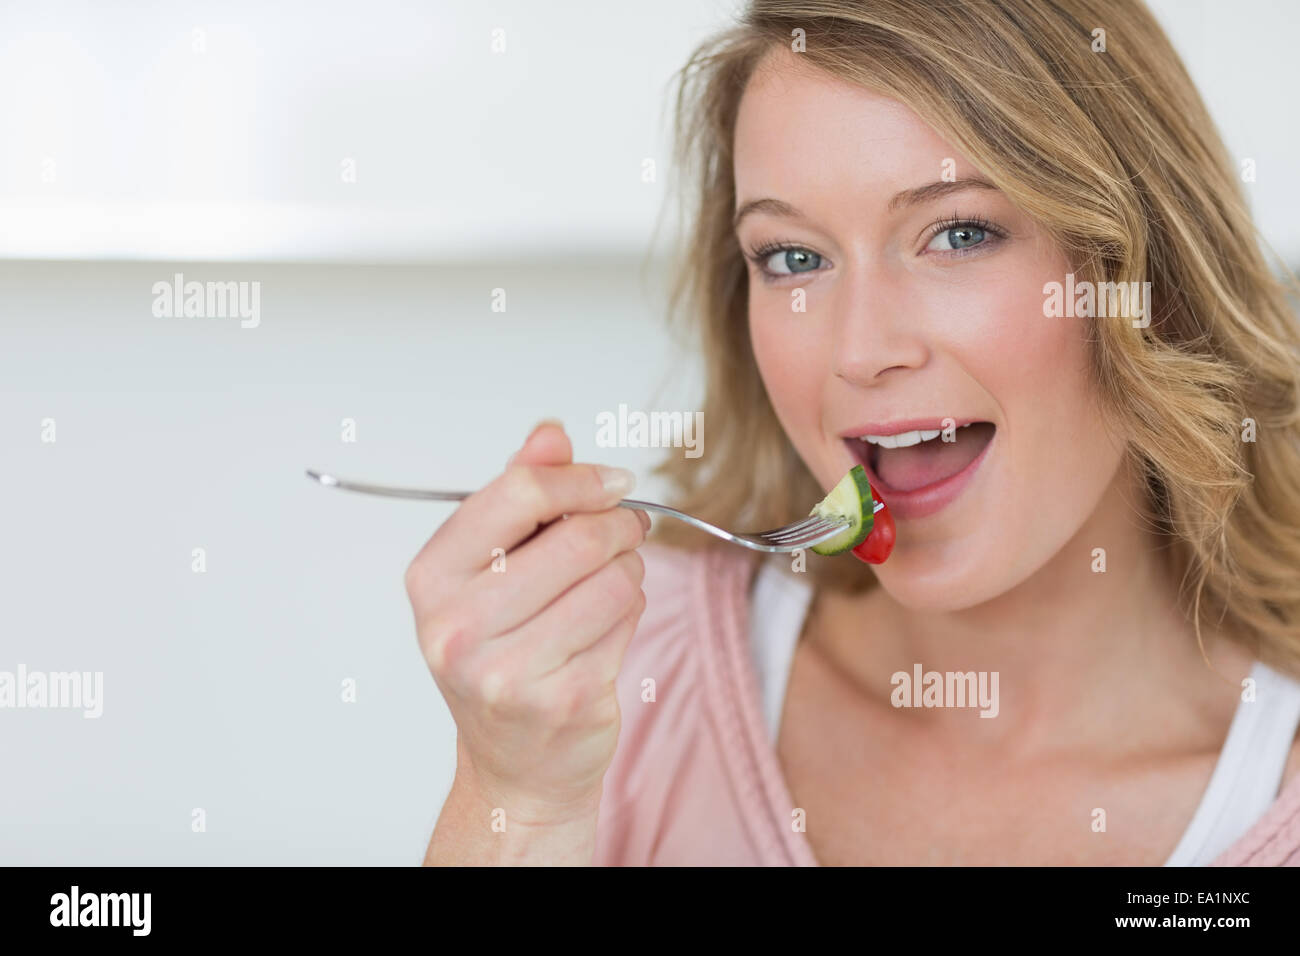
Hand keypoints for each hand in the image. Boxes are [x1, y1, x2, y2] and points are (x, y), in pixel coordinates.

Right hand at [405, 421, 648, 823]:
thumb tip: (550, 433)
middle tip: (626, 528)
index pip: (517, 492)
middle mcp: (458, 627)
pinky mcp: (566, 700)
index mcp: (431, 578)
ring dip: (628, 571)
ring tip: (608, 585)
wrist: (515, 763)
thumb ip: (517, 494)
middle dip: (617, 525)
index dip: (578, 478)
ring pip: (614, 579)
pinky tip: (605, 629)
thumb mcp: (490, 567)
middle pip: (577, 536)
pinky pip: (628, 622)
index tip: (611, 482)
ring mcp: (509, 671)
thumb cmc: (501, 651)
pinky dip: (630, 614)